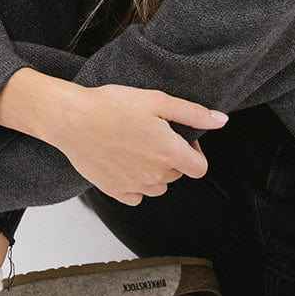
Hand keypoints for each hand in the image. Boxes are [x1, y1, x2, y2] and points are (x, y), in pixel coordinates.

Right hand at [54, 84, 226, 205]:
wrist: (72, 119)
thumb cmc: (112, 106)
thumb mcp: (158, 100)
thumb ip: (193, 113)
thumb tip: (222, 121)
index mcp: (169, 153)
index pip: (200, 168)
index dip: (194, 151)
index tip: (181, 137)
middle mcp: (155, 176)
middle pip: (177, 174)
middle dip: (171, 156)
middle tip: (151, 132)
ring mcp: (134, 186)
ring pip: (157, 186)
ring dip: (154, 170)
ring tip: (135, 145)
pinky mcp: (114, 191)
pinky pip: (135, 195)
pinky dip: (134, 182)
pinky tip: (123, 160)